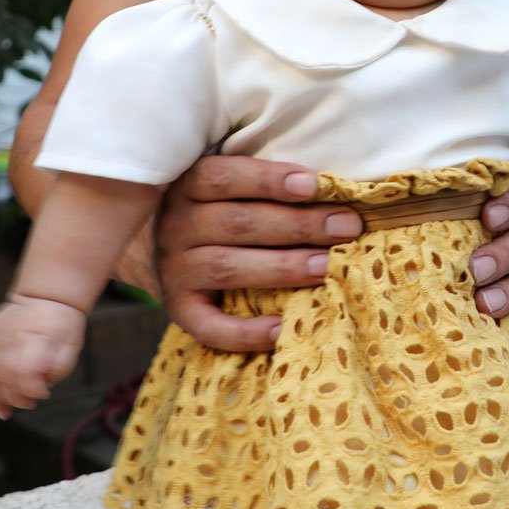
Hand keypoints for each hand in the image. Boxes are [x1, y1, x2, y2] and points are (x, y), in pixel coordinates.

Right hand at [0, 296, 84, 418]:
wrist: (45, 296)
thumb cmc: (62, 323)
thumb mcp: (72, 344)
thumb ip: (60, 366)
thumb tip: (44, 385)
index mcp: (36, 336)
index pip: (25, 370)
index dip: (32, 388)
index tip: (45, 393)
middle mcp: (10, 336)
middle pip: (5, 376)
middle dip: (17, 397)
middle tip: (30, 404)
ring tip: (4, 413)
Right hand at [153, 154, 364, 351]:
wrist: (162, 252)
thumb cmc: (221, 210)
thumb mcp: (231, 188)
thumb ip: (269, 186)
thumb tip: (336, 189)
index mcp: (189, 185)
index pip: (224, 177)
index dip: (268, 180)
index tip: (314, 185)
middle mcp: (176, 226)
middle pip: (237, 222)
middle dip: (298, 225)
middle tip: (346, 227)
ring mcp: (174, 269)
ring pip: (227, 267)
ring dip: (282, 267)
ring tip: (326, 267)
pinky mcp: (180, 309)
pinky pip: (208, 326)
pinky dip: (244, 332)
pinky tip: (280, 329)